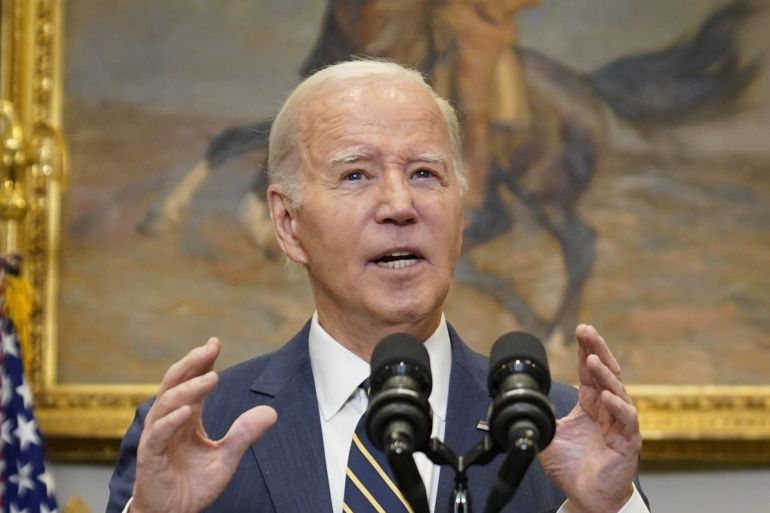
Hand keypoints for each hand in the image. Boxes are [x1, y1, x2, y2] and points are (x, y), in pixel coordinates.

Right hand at [131, 338, 276, 512]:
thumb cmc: (193, 485)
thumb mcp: (226, 457)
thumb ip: (245, 434)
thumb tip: (271, 412)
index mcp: (186, 417)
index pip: (191, 382)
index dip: (201, 362)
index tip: (215, 343)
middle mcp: (169, 421)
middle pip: (176, 383)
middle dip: (192, 363)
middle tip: (210, 349)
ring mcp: (157, 437)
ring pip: (168, 403)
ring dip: (190, 389)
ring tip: (212, 379)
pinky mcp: (150, 457)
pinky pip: (158, 434)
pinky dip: (172, 421)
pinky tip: (187, 412)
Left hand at [538, 325, 640, 512]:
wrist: (586, 497)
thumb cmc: (572, 467)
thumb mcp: (548, 435)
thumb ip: (538, 415)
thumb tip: (517, 401)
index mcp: (591, 405)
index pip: (590, 372)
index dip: (586, 350)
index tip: (580, 330)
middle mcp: (608, 410)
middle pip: (607, 372)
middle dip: (597, 350)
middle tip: (587, 331)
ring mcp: (620, 425)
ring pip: (618, 392)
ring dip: (605, 375)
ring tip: (593, 360)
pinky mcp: (628, 442)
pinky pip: (626, 421)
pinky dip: (617, 407)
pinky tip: (607, 396)